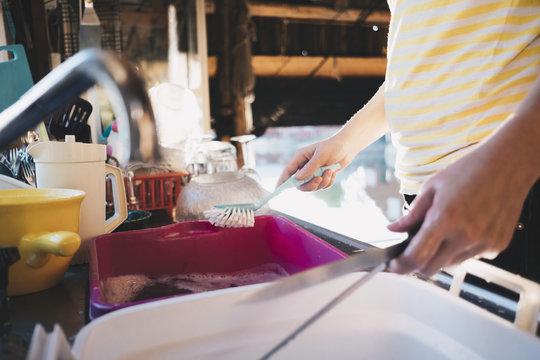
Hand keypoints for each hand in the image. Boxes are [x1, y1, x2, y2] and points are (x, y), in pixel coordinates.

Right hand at [276, 135, 354, 190]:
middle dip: (310, 184)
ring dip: (322, 182)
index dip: (282, 181)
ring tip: (330, 172)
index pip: (288, 171)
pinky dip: (328, 182)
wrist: (347, 147)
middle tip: (319, 179)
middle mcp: (305, 166)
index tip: (277, 190)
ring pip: (311, 186)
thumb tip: (297, 178)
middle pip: (300, 184)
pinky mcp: (321, 176)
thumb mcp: (321, 156)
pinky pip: (321, 186)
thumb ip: (310, 168)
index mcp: (300, 158)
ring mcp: (313, 172)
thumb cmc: (333, 147)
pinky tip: (333, 173)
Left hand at [387, 145, 532, 277]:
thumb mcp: (431, 188)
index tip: (395, 265)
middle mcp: (465, 236)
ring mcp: (483, 243)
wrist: (508, 165)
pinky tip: (466, 226)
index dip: (401, 266)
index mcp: (444, 219)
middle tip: (415, 248)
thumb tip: (394, 229)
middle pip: (431, 269)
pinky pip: (471, 257)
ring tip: (446, 227)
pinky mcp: (497, 246)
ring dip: (441, 254)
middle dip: (418, 263)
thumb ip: (412, 215)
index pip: (416, 257)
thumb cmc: (470, 171)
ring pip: (451, 264)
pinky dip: (462, 248)